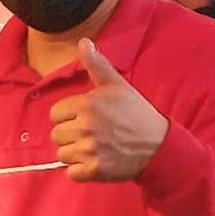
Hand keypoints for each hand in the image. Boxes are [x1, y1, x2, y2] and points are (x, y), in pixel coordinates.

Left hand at [49, 39, 168, 183]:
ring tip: (95, 147)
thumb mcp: (117, 85)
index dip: (69, 116)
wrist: (159, 146)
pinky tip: (96, 161)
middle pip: (56, 135)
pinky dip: (81, 171)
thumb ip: (96, 65)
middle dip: (71, 135)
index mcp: (88, 104)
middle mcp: (86, 126)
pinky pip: (71, 173)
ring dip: (75, 154)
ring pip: (62, 154)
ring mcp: (90, 150)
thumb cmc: (136, 114)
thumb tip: (83, 42)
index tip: (86, 118)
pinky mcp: (95, 170)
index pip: (55, 114)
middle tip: (93, 134)